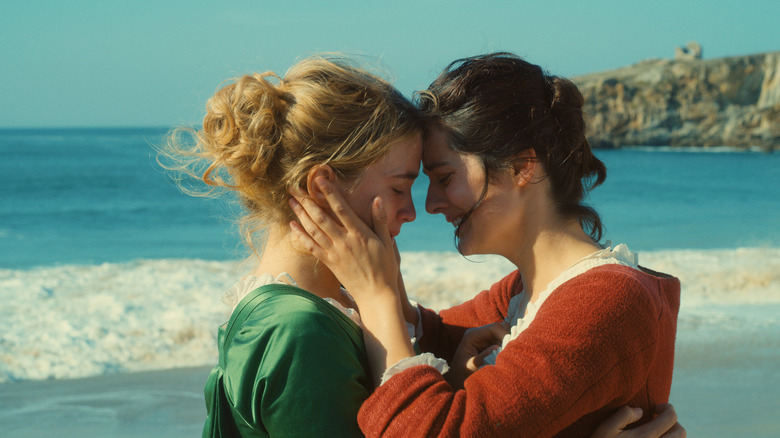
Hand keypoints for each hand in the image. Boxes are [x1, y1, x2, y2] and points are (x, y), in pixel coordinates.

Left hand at [289, 177, 398, 304]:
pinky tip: (292, 225)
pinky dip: (300, 235)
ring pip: (313, 230)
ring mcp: (334, 252)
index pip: (341, 209)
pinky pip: (311, 247)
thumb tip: (377, 200)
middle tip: (295, 187)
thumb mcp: (387, 242)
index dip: (330, 193)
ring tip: (291, 201)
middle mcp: (344, 241)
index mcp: (359, 233)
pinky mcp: (329, 262)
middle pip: (321, 217)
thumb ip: (381, 220)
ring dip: (301, 214)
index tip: (320, 180)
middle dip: (307, 201)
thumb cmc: (385, 267)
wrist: (376, 294)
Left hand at [447, 322, 509, 388]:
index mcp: (472, 335)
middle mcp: (479, 334)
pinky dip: (506, 349)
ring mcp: (485, 340)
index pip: (494, 328)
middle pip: (500, 331)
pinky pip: (502, 344)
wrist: (456, 381)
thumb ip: (483, 356)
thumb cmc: (461, 374)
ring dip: (508, 345)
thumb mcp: (471, 366)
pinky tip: (508, 358)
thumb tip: (497, 347)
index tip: (511, 347)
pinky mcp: (489, 347)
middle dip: (508, 339)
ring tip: (511, 356)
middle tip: (513, 353)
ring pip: (503, 337)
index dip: (505, 334)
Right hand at [591, 404, 685, 437]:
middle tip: (657, 419)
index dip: (666, 408)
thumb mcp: (606, 428)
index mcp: (646, 437)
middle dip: (672, 421)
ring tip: (657, 431)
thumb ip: (624, 415)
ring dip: (672, 434)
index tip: (654, 408)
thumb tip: (640, 411)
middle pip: (681, 431)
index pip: (671, 417)